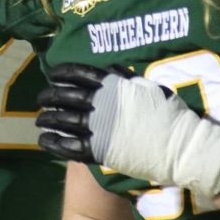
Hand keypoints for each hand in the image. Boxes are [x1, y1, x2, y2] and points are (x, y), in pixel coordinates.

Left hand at [36, 62, 219, 202]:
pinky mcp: (98, 150)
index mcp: (112, 85)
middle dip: (49, 97)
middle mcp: (100, 103)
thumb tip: (110, 69)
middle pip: (64, 96)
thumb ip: (126, 78)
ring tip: (39, 121)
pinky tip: (44, 141)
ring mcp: (98, 127)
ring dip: (47, 119)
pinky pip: (68, 145)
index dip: (61, 73)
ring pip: (62, 120)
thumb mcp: (148, 87)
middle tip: (41, 100)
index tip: (52, 75)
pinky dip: (53, 142)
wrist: (180, 146)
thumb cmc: (169, 115)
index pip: (78, 73)